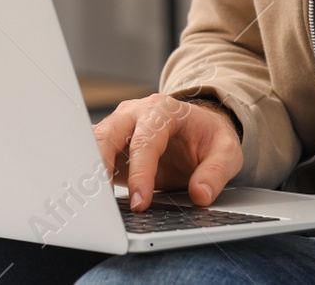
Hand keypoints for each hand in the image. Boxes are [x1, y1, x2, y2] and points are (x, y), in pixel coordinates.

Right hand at [93, 93, 242, 210]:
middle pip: (108, 134)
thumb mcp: (226, 150)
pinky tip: (89, 193)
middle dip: (101, 165)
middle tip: (100, 199)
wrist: (200, 126)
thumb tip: (200, 195)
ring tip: (90, 199)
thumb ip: (215, 172)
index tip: (140, 202)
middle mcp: (136, 113)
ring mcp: (120, 126)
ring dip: (90, 169)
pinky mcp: (111, 143)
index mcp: (164, 110)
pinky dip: (88, 171)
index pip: (146, 141)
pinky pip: (92, 153)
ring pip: (95, 142)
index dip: (141, 173)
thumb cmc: (209, 136)